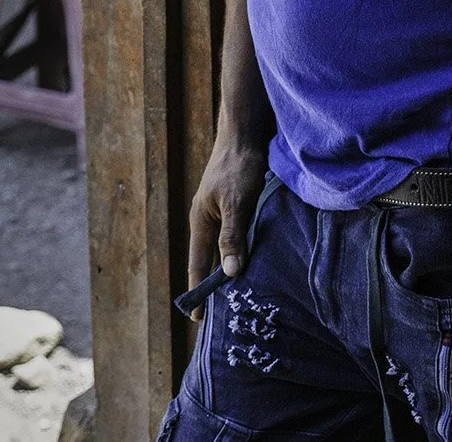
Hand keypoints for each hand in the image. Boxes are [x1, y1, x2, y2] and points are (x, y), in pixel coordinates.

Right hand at [184, 135, 268, 314]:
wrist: (247, 131)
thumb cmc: (239, 164)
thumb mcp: (237, 202)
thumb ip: (232, 236)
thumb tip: (231, 274)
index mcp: (200, 220)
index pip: (198, 265)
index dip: (199, 292)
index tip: (199, 320)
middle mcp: (207, 219)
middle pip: (209, 260)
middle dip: (214, 286)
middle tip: (222, 316)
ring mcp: (220, 211)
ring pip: (224, 249)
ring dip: (230, 270)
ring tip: (239, 296)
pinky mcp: (236, 204)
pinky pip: (237, 236)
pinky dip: (242, 253)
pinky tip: (254, 262)